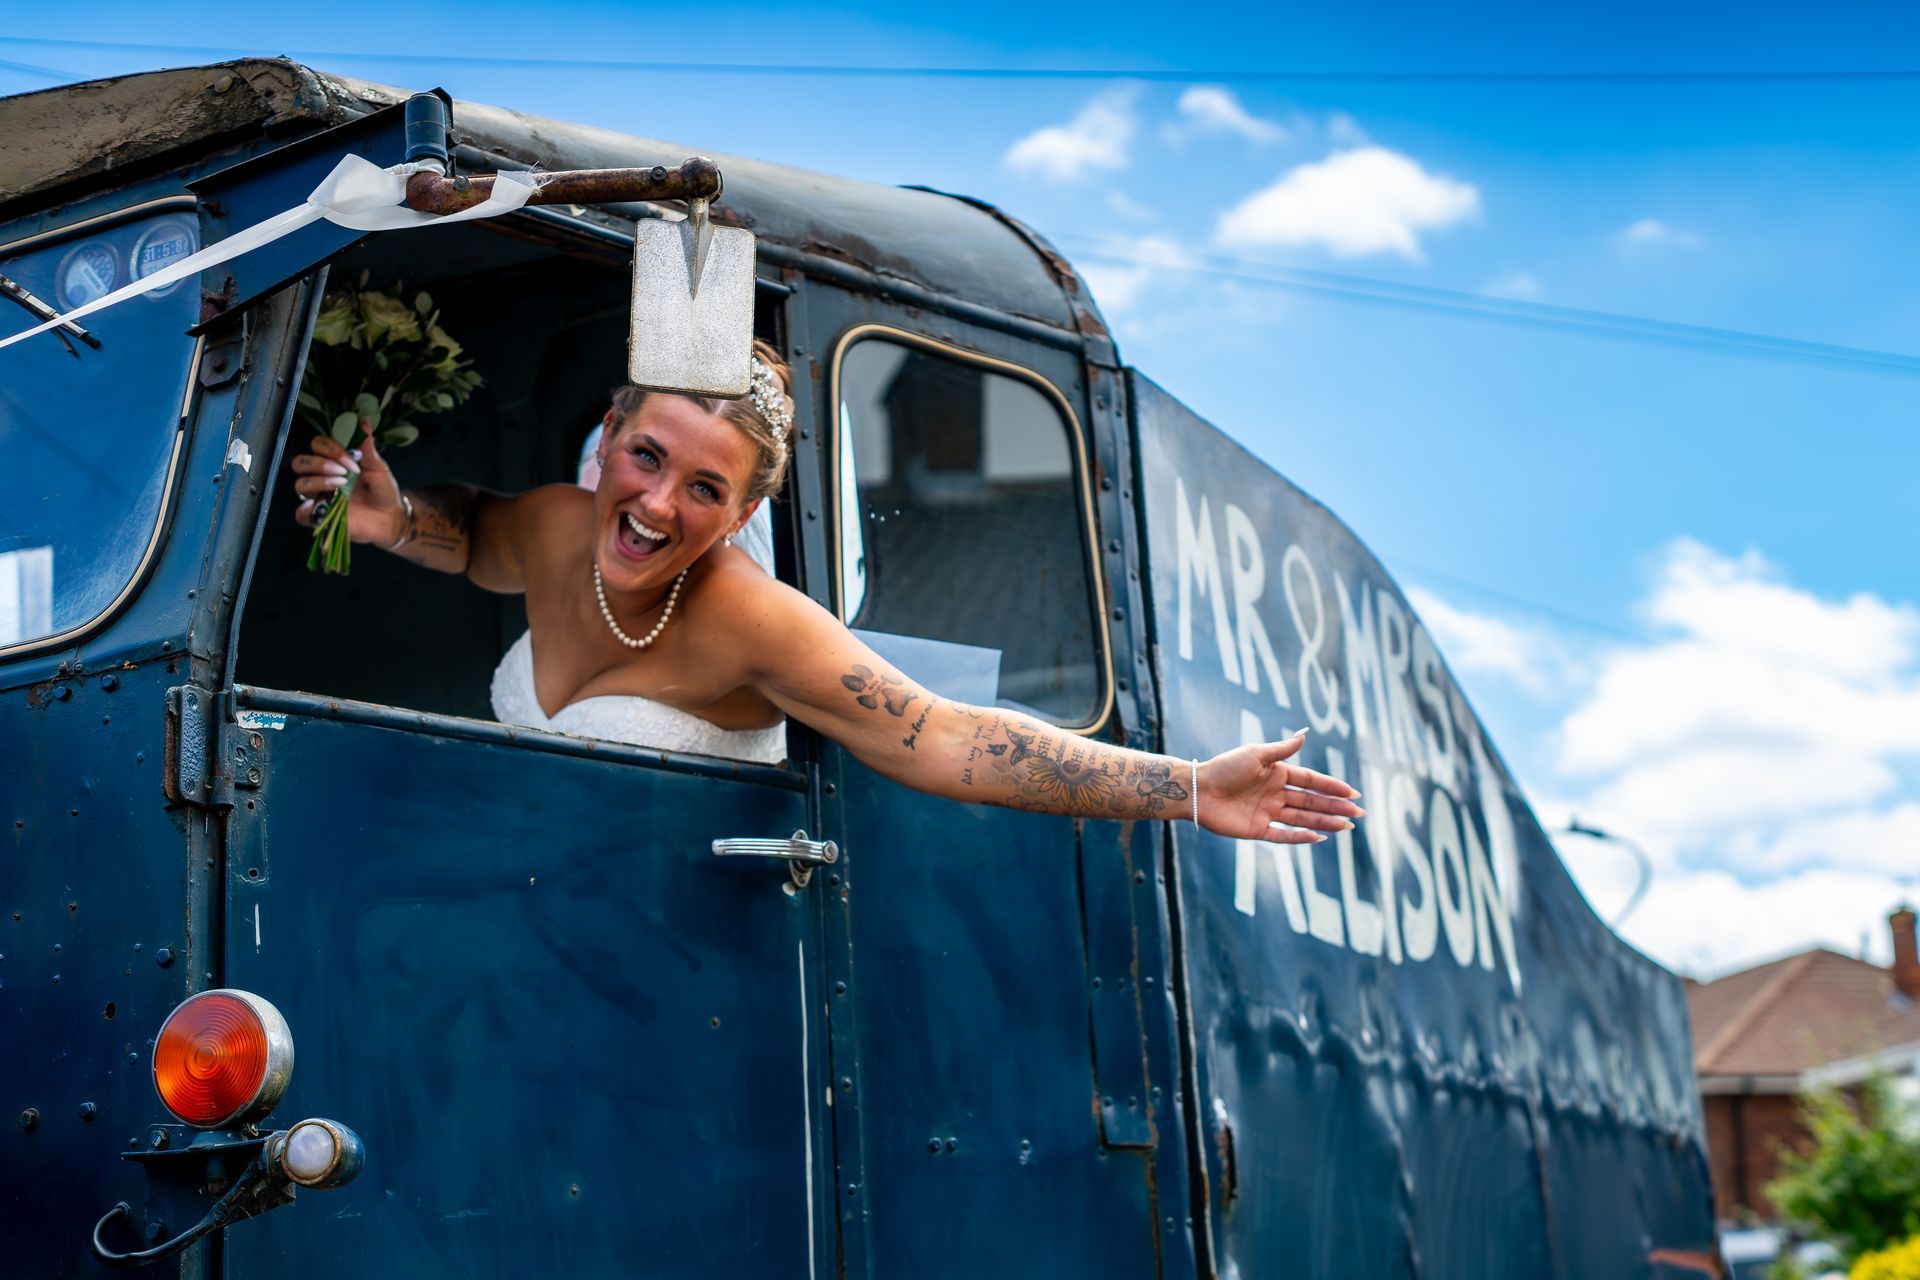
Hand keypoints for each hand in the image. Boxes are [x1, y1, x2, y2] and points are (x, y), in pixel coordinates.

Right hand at [288, 432, 404, 541]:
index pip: (317, 445)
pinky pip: (301, 514)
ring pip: (300, 484)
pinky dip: (306, 510)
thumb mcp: (378, 466)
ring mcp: (319, 496)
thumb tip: (364, 420)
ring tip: (341, 486)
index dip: (330, 449)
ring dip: (319, 482)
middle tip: (343, 472)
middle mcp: (321, 476)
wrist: (391, 517)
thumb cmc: (383, 490)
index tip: (352, 460)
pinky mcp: (320, 517)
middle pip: (300, 462)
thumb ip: (367, 446)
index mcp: (333, 461)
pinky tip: (322, 506)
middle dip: (319, 464)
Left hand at [1197, 731, 1362, 843]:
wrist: (1197, 790)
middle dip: (1335, 807)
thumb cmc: (1224, 768)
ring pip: (1303, 818)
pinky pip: (1283, 835)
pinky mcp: (1257, 830)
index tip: (1353, 793)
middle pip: (1312, 801)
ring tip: (1348, 826)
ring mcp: (1267, 812)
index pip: (1311, 781)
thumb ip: (1282, 750)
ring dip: (1325, 822)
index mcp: (1277, 774)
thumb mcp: (1256, 754)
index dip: (1332, 787)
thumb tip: (1305, 734)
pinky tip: (1320, 837)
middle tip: (1359, 813)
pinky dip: (1301, 837)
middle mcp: (1275, 794)